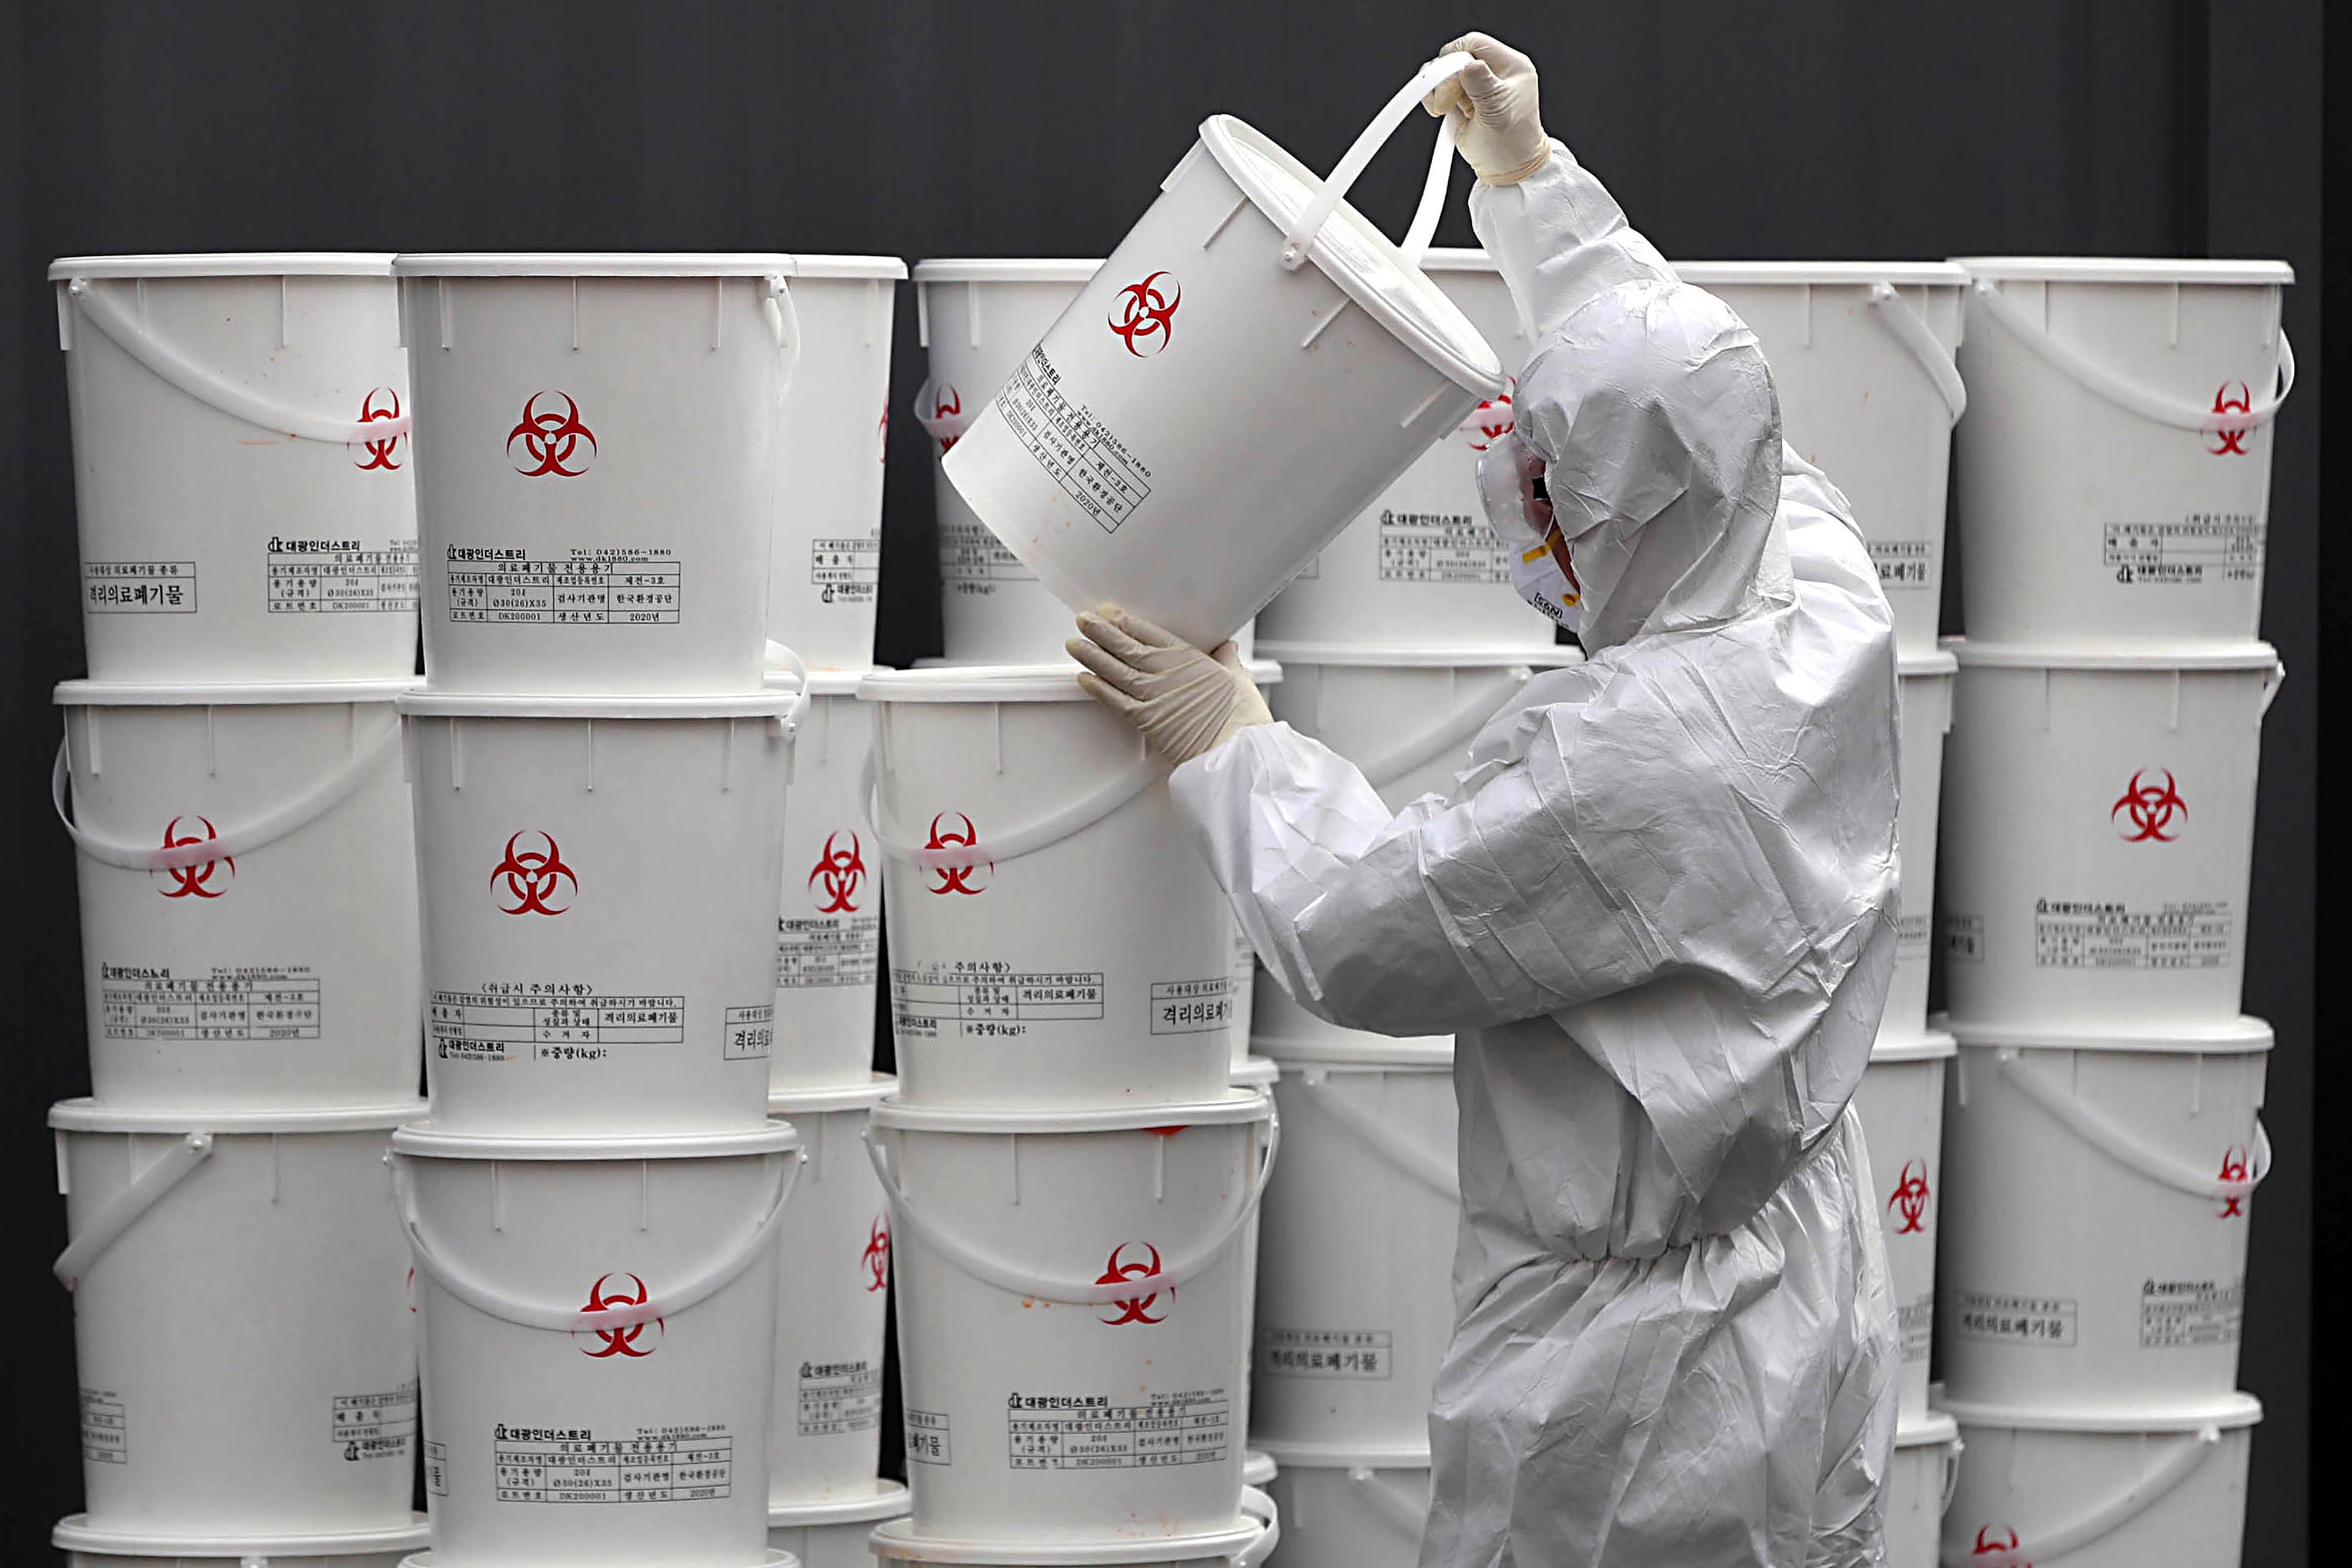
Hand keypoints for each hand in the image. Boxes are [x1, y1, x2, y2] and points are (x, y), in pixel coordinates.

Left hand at [1068, 606, 1271, 765]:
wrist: (1237, 747)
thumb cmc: (1241, 717)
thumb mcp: (1238, 678)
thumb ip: (1226, 660)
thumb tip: (1226, 648)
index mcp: (1188, 658)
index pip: (1148, 633)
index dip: (1125, 621)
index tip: (1109, 612)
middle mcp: (1165, 673)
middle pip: (1126, 647)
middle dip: (1101, 631)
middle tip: (1083, 620)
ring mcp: (1153, 695)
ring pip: (1115, 670)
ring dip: (1092, 656)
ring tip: (1075, 644)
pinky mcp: (1146, 720)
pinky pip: (1114, 701)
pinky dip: (1097, 688)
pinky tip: (1084, 678)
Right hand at [1422, 31, 1549, 184]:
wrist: (1508, 170)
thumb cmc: (1511, 145)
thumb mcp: (1498, 114)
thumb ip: (1483, 87)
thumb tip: (1469, 65)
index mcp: (1511, 66)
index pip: (1476, 43)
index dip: (1456, 55)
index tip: (1446, 76)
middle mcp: (1493, 72)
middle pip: (1455, 57)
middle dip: (1444, 79)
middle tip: (1446, 103)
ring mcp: (1476, 85)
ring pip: (1444, 73)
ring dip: (1437, 91)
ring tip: (1443, 110)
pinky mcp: (1461, 99)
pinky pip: (1439, 88)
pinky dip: (1434, 98)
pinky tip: (1441, 112)